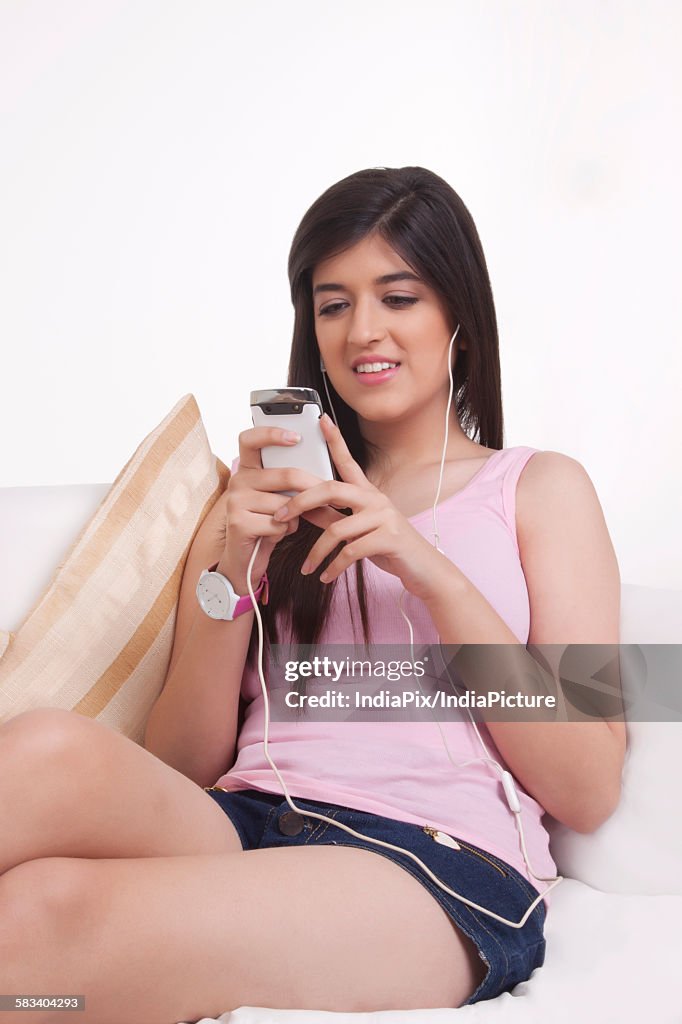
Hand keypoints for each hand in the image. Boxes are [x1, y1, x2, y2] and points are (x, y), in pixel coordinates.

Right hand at [220, 426, 326, 592]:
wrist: (247, 559)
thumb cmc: (268, 523)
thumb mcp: (280, 499)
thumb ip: (293, 483)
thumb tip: (327, 476)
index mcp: (248, 469)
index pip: (251, 439)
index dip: (272, 433)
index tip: (297, 437)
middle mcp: (238, 480)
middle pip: (285, 474)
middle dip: (313, 487)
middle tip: (331, 496)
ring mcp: (235, 501)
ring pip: (285, 503)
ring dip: (297, 517)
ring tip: (287, 523)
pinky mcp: (238, 522)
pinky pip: (277, 523)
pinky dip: (285, 531)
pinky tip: (275, 534)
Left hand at [272, 414, 449, 600]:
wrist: (424, 569)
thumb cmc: (388, 547)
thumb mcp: (357, 530)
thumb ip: (330, 517)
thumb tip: (301, 509)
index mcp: (368, 493)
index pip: (348, 462)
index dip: (335, 440)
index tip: (322, 419)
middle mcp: (376, 499)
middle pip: (331, 489)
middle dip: (301, 501)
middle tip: (280, 517)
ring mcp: (384, 517)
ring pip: (337, 529)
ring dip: (316, 552)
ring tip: (307, 568)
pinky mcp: (390, 538)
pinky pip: (351, 551)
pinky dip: (334, 567)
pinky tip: (325, 576)